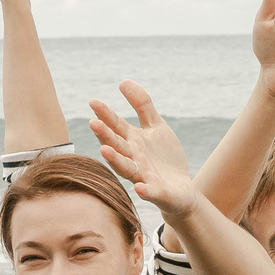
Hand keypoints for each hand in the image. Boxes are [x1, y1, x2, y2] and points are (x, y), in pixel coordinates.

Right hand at [89, 83, 198, 221]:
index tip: (93, 102)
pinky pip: (150, 192)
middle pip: (117, 146)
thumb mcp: (156, 126)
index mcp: (133, 142)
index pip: (116, 127)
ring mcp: (144, 176)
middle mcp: (134, 159)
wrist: (181, 189)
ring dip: (116, 160)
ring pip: (127, 168)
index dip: (106, 115)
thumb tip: (122, 81)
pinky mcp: (158, 193)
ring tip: (105, 150)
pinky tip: (139, 187)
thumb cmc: (164, 157)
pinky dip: (145, 191)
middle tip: (93, 123)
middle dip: (105, 135)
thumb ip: (142, 105)